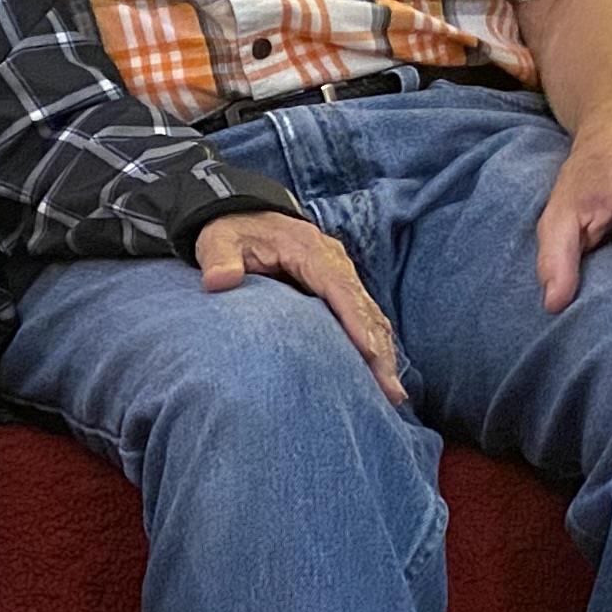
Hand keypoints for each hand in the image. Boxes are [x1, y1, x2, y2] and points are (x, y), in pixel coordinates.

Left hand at [194, 211, 405, 404]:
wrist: (242, 217)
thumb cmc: (231, 234)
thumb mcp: (218, 240)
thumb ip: (219, 259)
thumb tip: (218, 281)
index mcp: (308, 250)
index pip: (338, 287)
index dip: (355, 320)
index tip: (368, 353)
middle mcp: (333, 261)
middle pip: (363, 307)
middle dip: (379, 349)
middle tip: (389, 391)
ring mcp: (339, 274)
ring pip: (370, 315)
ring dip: (383, 354)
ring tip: (392, 395)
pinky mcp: (338, 287)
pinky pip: (363, 317)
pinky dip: (376, 345)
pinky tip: (381, 375)